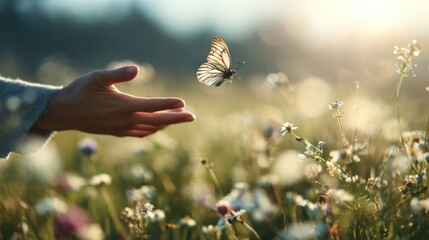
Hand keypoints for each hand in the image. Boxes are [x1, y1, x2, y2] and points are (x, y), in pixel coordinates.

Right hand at [34, 65, 194, 136]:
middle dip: (177, 119)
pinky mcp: (118, 133)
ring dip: (167, 124)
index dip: (169, 104)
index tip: (184, 103)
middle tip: (194, 116)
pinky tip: (159, 126)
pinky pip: (141, 134)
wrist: (63, 114)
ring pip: (151, 129)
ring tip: (179, 118)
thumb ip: (117, 74)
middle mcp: (125, 120)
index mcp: (123, 106)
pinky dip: (153, 130)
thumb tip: (136, 69)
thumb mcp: (96, 77)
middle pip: (157, 121)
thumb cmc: (79, 91)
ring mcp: (122, 129)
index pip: (152, 106)